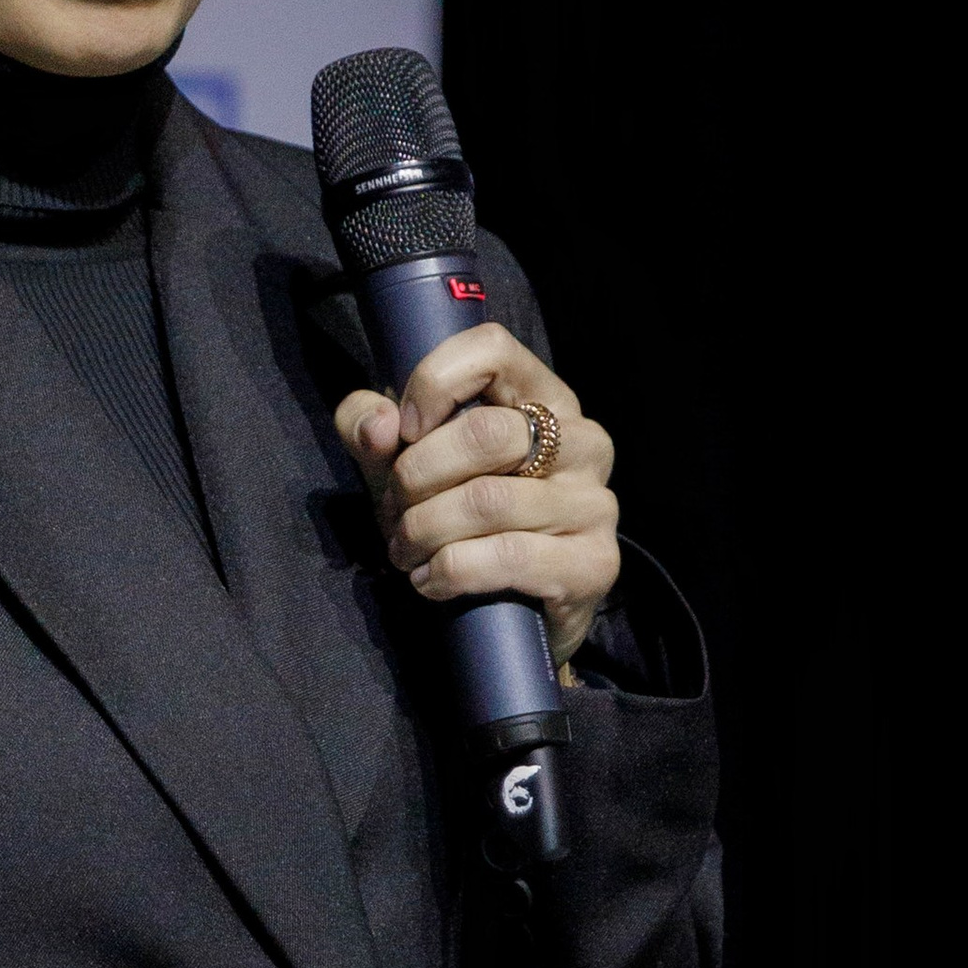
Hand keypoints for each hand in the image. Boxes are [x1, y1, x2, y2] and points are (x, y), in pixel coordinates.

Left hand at [333, 324, 618, 669]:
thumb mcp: (404, 471)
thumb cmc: (456, 526)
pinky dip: (452, 571)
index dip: (434, 381)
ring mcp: (595, 502)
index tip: (404, 430)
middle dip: (416, 477)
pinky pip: (509, 556)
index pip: (493, 349)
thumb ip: (372, 434)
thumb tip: (378, 424)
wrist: (508, 619)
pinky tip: (431, 582)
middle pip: (485, 433)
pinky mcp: (595, 563)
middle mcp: (583, 441)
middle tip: (395, 511)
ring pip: (488, 501)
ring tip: (405, 552)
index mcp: (542, 399)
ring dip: (425, 531)